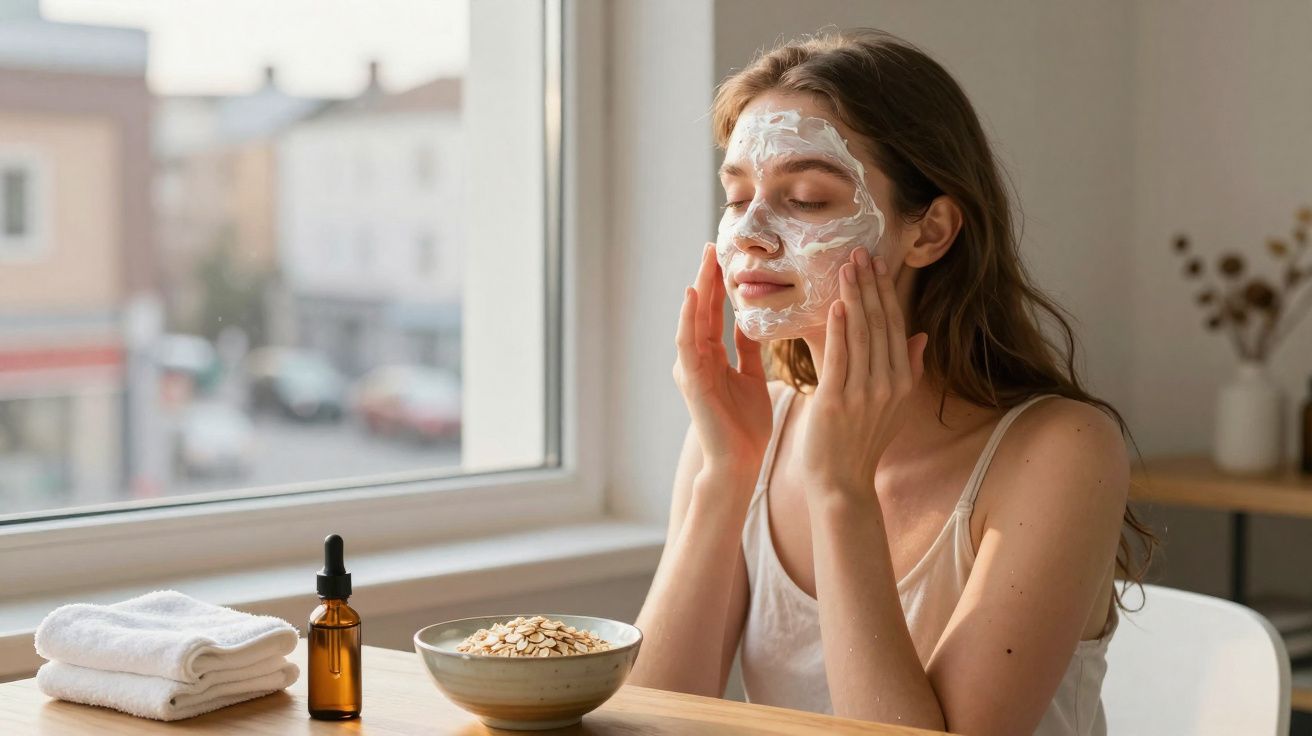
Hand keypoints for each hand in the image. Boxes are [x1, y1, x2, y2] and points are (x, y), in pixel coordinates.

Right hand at [673, 243, 772, 474]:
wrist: (739, 463)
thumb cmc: (745, 427)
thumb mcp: (751, 378)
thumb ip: (748, 351)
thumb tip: (753, 322)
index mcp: (712, 357)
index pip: (715, 313)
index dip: (720, 285)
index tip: (728, 256)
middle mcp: (697, 359)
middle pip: (702, 310)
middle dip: (707, 277)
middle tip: (714, 244)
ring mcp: (691, 368)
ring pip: (692, 319)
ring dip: (698, 288)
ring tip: (705, 259)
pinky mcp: (690, 380)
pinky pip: (686, 342)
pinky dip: (688, 317)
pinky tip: (694, 294)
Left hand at [798, 249, 928, 496]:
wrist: (842, 483)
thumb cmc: (863, 443)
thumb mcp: (895, 406)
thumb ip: (908, 369)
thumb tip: (920, 335)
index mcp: (903, 381)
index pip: (896, 326)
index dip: (887, 293)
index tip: (878, 264)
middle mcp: (889, 384)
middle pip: (881, 324)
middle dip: (871, 286)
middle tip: (861, 252)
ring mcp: (864, 393)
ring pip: (862, 334)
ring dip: (855, 297)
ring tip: (847, 267)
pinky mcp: (837, 401)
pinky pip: (841, 358)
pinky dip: (840, 330)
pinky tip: (838, 304)